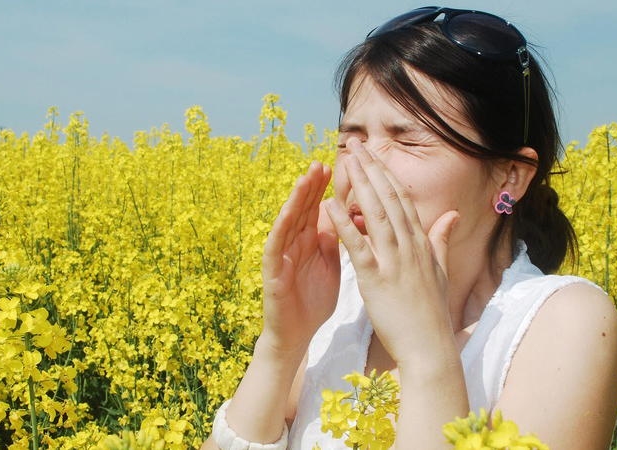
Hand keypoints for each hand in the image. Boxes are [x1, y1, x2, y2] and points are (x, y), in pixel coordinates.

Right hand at [260, 161, 340, 355]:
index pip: (318, 208)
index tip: (340, 166)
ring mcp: (281, 255)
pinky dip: (281, 228)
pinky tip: (288, 213)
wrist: (298, 335)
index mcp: (310, 241)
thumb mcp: (330, 264)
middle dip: (312, 185)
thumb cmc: (313, 301)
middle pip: (303, 209)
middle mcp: (294, 243)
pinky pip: (275, 246)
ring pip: (288, 221)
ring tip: (304, 178)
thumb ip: (334, 240)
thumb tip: (344, 214)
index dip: (326, 188)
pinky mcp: (272, 272)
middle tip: (321, 162)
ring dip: (296, 199)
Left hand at [323, 138, 458, 364]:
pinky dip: (344, 224)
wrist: (429, 347)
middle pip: (389, 198)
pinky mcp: (376, 279)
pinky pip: (358, 246)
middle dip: (372, 169)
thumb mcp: (439, 271)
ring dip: (360, 186)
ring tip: (346, 162)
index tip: (373, 155)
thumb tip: (452, 215)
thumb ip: (441, 240)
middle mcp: (409, 246)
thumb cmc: (431, 312)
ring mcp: (394, 261)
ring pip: (376, 214)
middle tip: (356, 144)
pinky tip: (329, 206)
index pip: (402, 199)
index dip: (386, 174)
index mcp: (421, 243)